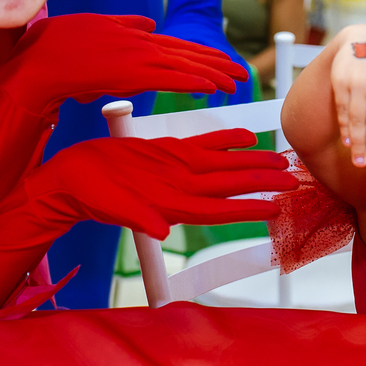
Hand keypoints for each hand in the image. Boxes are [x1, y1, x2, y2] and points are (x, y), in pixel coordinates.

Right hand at [0, 14, 246, 113]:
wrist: (39, 60)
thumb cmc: (60, 47)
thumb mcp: (99, 27)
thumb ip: (127, 25)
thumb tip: (150, 23)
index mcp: (134, 37)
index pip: (176, 45)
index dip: (201, 53)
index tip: (222, 60)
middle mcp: (140, 44)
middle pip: (187, 54)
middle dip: (216, 63)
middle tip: (240, 73)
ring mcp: (137, 58)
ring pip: (185, 66)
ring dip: (212, 75)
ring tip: (234, 83)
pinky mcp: (131, 74)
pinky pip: (170, 79)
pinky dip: (193, 82)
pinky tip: (211, 88)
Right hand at [18, 129, 296, 241]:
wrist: (71, 177)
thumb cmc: (86, 195)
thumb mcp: (109, 206)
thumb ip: (136, 217)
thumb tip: (159, 230)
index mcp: (171, 203)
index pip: (219, 208)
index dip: (248, 207)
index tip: (275, 207)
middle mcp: (181, 187)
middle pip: (230, 185)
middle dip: (263, 182)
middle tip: (294, 178)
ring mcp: (177, 170)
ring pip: (225, 166)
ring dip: (253, 163)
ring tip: (281, 160)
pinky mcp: (168, 152)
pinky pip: (205, 145)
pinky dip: (227, 140)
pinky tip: (247, 135)